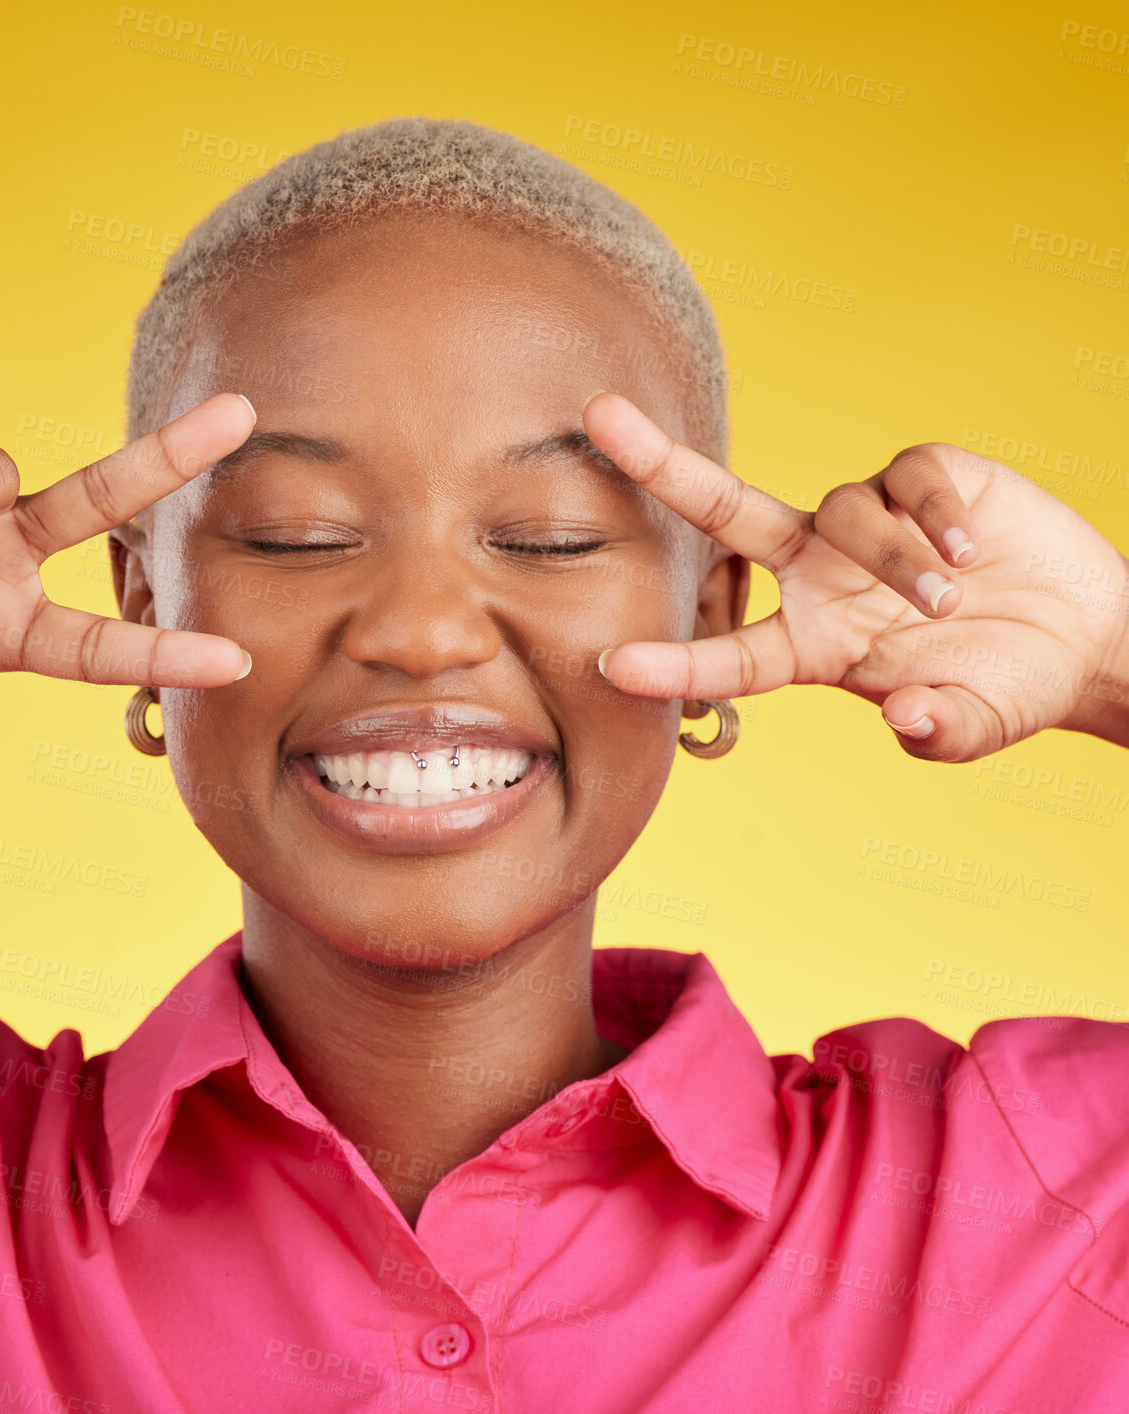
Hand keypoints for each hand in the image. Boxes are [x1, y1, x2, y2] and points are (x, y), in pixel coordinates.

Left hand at [582, 392, 1128, 762]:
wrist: (1084, 636)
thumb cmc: (1009, 686)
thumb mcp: (973, 725)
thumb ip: (941, 731)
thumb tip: (907, 719)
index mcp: (811, 643)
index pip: (730, 654)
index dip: (675, 665)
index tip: (613, 669)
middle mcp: (820, 573)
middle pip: (724, 512)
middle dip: (660, 464)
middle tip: (597, 417)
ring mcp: (866, 521)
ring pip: (843, 512)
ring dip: (893, 557)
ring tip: (951, 598)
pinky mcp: (924, 479)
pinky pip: (909, 480)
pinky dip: (936, 515)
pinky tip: (971, 550)